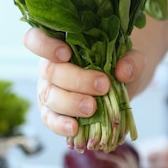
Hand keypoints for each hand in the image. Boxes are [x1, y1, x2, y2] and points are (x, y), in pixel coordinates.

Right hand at [23, 28, 144, 136]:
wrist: (120, 86)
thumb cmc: (117, 64)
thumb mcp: (130, 58)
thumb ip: (131, 60)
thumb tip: (123, 71)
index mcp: (60, 45)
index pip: (36, 39)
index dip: (45, 46)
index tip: (66, 53)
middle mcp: (49, 67)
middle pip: (49, 71)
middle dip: (76, 80)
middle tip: (102, 86)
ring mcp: (48, 91)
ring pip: (49, 96)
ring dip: (70, 103)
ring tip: (92, 108)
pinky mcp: (53, 113)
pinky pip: (50, 120)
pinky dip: (61, 125)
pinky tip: (75, 128)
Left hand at [146, 136, 167, 167]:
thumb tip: (166, 146)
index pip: (149, 155)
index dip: (146, 153)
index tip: (145, 151)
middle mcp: (167, 164)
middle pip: (150, 166)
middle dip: (147, 162)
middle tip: (147, 158)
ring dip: (153, 167)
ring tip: (153, 163)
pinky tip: (163, 166)